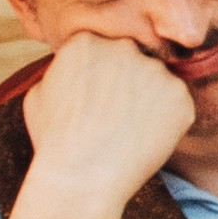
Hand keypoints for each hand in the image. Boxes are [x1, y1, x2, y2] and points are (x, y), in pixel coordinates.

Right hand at [19, 27, 197, 202]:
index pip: (103, 48)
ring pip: (156, 80)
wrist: (82, 177)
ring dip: (149, 100)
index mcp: (86, 41)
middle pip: (132, 59)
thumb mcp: (38, 95)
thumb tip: (73, 69)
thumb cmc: (54, 142)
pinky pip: (177, 103)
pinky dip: (168, 120)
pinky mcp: (179, 94)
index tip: (98, 98)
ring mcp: (155, 69)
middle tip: (117, 116)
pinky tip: (146, 139)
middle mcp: (124, 47)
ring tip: (129, 131)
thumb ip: (61, 71)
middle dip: (128, 82)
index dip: (102, 75)